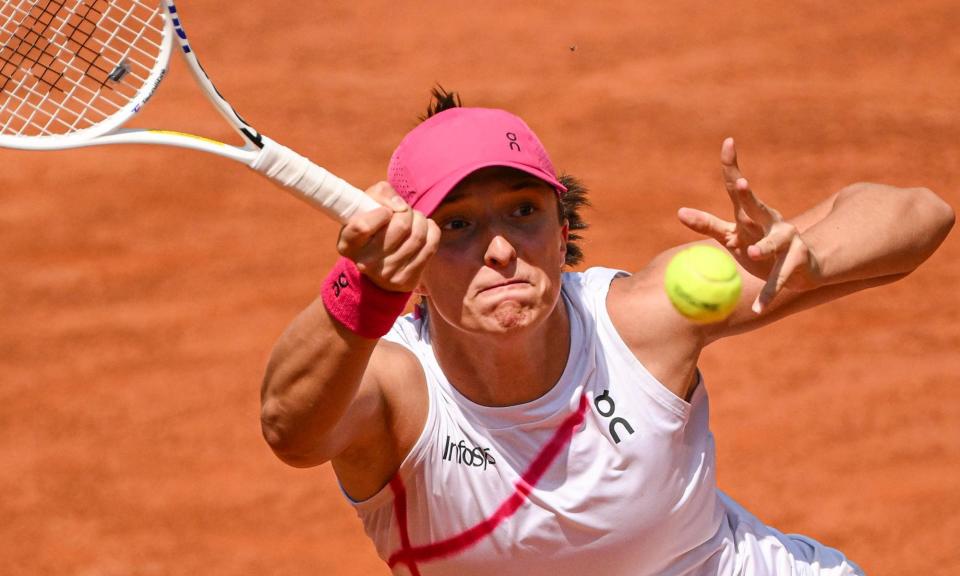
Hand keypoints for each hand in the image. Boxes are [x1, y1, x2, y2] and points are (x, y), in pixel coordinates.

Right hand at [337, 182, 439, 292]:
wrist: (378, 266)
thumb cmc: (373, 226)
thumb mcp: (367, 205)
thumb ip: (381, 194)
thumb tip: (401, 206)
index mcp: (348, 244)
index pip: (363, 226)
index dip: (381, 212)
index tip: (386, 211)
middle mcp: (365, 263)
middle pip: (401, 226)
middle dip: (408, 212)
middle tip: (404, 212)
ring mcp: (387, 274)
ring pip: (418, 235)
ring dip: (420, 220)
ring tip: (414, 220)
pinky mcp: (406, 280)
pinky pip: (430, 246)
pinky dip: (431, 231)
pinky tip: (424, 230)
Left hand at [677, 138, 821, 312]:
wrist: (799, 267)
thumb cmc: (758, 245)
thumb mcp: (731, 235)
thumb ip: (707, 224)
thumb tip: (679, 212)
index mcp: (751, 214)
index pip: (737, 187)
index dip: (732, 165)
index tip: (727, 142)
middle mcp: (771, 222)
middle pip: (757, 208)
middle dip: (750, 197)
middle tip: (743, 184)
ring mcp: (786, 243)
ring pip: (773, 244)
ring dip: (763, 247)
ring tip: (750, 250)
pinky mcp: (794, 266)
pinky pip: (778, 282)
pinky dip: (767, 295)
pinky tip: (758, 309)